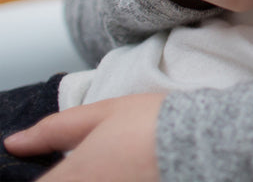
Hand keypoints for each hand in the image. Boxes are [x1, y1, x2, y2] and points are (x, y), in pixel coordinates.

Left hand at [3, 94, 164, 181]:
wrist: (198, 140)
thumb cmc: (152, 122)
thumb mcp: (103, 112)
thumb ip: (54, 129)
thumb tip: (14, 142)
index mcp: (72, 177)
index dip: (44, 175)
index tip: (56, 164)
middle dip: (66, 176)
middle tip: (94, 161)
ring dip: (91, 178)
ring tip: (110, 165)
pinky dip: (111, 181)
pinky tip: (123, 173)